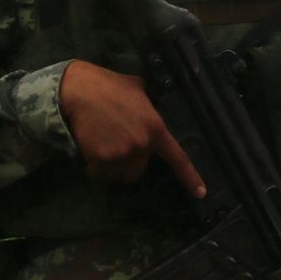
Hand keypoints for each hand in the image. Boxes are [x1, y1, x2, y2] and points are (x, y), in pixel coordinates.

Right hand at [57, 60, 205, 197]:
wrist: (79, 90)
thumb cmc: (109, 85)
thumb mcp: (138, 88)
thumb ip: (149, 103)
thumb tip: (152, 105)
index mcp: (155, 129)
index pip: (178, 158)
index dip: (190, 177)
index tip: (201, 193)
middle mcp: (141, 145)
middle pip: (138, 170)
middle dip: (128, 161)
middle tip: (116, 142)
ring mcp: (120, 154)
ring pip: (118, 174)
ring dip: (111, 166)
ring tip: (101, 142)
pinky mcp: (100, 160)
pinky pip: (99, 173)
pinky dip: (94, 166)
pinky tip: (90, 145)